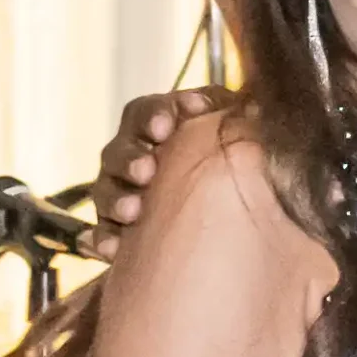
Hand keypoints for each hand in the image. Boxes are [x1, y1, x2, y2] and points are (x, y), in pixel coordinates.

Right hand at [88, 87, 232, 256]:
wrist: (217, 221)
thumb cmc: (223, 164)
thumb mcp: (229, 135)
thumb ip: (233, 117)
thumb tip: (255, 108)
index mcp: (154, 129)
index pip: (144, 113)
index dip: (152, 116)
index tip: (164, 127)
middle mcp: (130, 158)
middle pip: (118, 151)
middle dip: (130, 159)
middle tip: (146, 170)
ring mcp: (120, 194)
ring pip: (106, 192)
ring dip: (117, 199)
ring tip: (133, 211)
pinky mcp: (116, 230)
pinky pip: (101, 234)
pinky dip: (105, 239)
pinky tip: (114, 248)